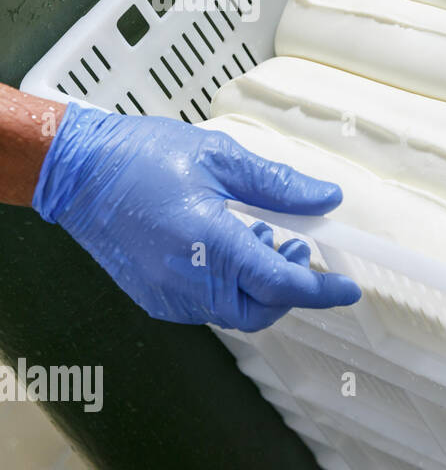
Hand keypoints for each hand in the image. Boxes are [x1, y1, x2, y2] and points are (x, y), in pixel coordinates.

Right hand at [32, 103, 361, 331]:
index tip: (348, 288)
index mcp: (207, 243)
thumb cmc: (141, 156)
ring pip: (235, 313)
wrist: (74, 171)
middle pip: (261, 310)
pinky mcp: (152, 298)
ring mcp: (166, 295)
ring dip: (261, 287)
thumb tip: (326, 200)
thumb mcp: (220, 158)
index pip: (280, 283)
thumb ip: (279, 186)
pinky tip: (231, 250)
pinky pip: (207, 307)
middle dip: (291, 288)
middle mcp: (186, 280)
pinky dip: (232, 289)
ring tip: (262, 238)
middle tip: (299, 247)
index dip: (321, 289)